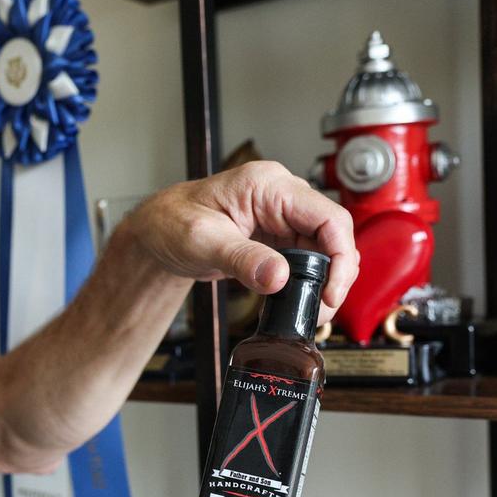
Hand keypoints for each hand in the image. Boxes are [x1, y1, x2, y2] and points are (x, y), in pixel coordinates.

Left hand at [125, 161, 358, 324]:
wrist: (155, 233)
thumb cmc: (170, 223)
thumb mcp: (202, 241)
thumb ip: (241, 259)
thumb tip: (279, 277)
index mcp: (268, 185)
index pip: (327, 216)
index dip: (340, 256)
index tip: (332, 291)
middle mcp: (281, 196)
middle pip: (331, 234)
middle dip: (334, 275)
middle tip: (322, 309)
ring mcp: (281, 217)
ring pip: (323, 250)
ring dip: (322, 282)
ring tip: (311, 311)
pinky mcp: (276, 238)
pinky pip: (305, 259)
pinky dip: (307, 283)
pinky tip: (298, 302)